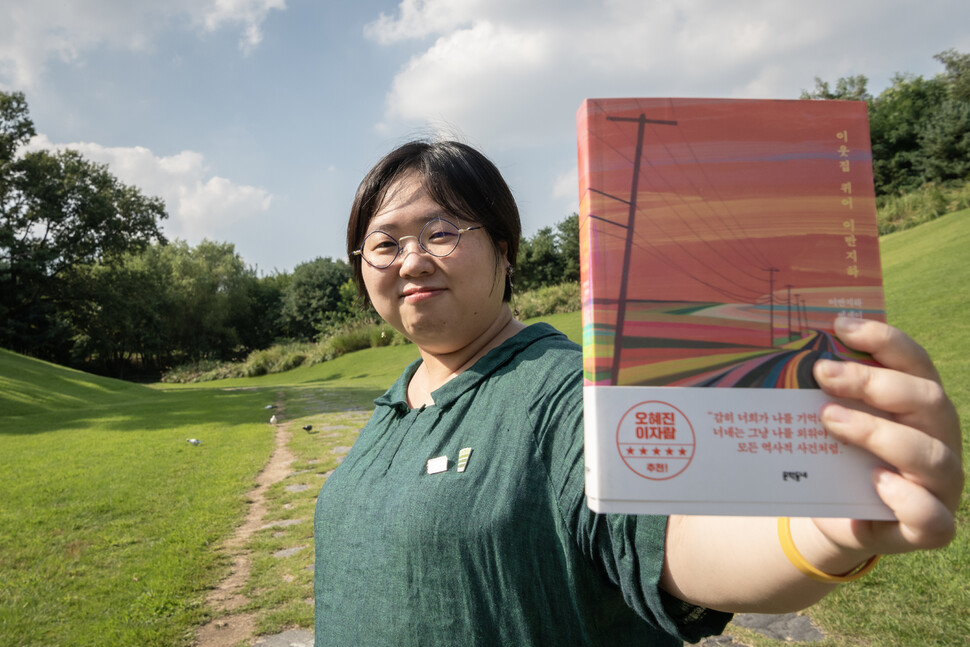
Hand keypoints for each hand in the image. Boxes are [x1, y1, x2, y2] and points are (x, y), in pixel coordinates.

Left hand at [810, 316, 963, 557]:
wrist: (837, 518)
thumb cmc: (837, 458)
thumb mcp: (829, 421)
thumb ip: (821, 393)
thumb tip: (773, 355)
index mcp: (919, 403)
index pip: (914, 362)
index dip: (884, 340)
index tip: (840, 325)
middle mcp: (939, 438)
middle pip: (926, 399)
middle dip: (873, 382)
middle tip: (823, 373)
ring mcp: (941, 484)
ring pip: (931, 454)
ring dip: (878, 432)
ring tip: (829, 420)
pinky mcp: (931, 527)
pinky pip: (932, 517)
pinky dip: (907, 498)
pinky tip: (877, 482)